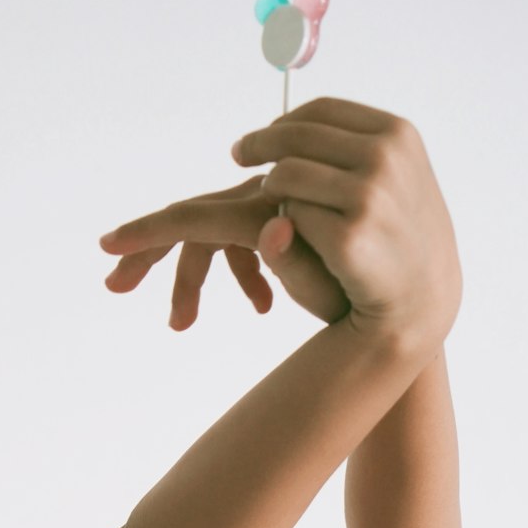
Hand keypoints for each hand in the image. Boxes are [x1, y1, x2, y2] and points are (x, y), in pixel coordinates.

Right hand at [99, 174, 351, 329]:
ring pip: (218, 226)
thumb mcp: (338, 288)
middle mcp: (277, 204)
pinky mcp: (294, 219)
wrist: (419, 295)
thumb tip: (272, 226)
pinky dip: (243, 266)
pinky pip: (251, 228)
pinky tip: (260, 305)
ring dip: (197, 271)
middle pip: (199, 215)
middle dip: (153, 249)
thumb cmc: (376, 298)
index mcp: (283, 215)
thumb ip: (299, 257)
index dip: (150, 231)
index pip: (201, 217)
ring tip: (181, 322)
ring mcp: (284, 209)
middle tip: (114, 284)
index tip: (109, 244)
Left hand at [232, 96, 462, 351]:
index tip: (261, 136)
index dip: (283, 122)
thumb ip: (351, 151)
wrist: (422, 303)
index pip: (322, 110)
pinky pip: (290, 216)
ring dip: (276, 192)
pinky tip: (303, 244)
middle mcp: (387, 157)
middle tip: (238, 156)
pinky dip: (288, 228)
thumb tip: (284, 129)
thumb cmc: (399, 240)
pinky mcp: (348, 237)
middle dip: (260, 146)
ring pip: (287, 174)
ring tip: (282, 212)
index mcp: (398, 135)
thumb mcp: (390, 180)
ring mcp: (369, 196)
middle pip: (296, 137)